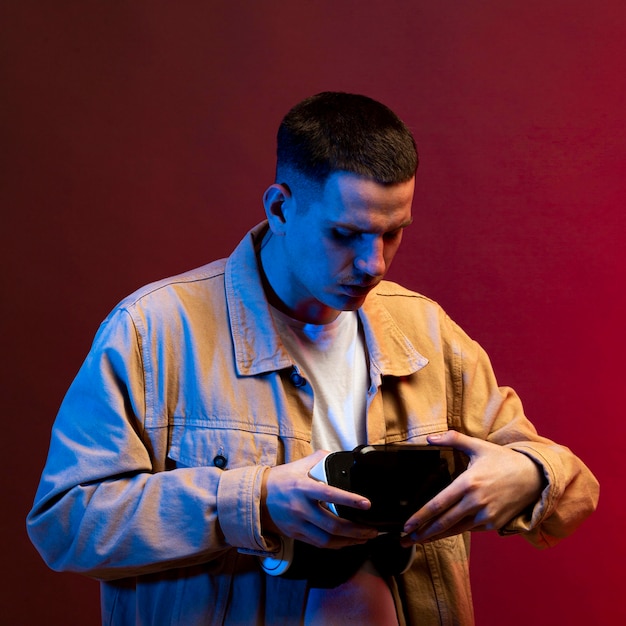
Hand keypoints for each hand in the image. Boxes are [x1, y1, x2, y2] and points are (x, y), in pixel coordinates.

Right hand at [262, 450, 378, 548]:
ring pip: (327, 539)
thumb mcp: (297, 465)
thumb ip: (318, 459)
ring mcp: (298, 524)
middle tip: (372, 529)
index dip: (350, 500)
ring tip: (364, 538)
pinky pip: (319, 544)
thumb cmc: (279, 480)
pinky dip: (336, 545)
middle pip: (332, 524)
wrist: (257, 497)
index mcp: (303, 487)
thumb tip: (337, 455)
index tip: (366, 504)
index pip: (330, 494)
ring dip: (349, 541)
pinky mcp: (296, 535)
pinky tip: (347, 542)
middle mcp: (300, 508)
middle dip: (356, 530)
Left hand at [401, 431, 544, 545]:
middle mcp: (475, 502)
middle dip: (422, 532)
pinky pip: (469, 529)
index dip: (420, 517)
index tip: (406, 525)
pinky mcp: (493, 524)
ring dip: (435, 536)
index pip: (438, 504)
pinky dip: (454, 531)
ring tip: (418, 541)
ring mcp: (485, 515)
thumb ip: (453, 439)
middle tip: (404, 540)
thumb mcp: (478, 445)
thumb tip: (428, 438)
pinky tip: (441, 533)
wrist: (534, 478)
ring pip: (455, 529)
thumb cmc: (503, 460)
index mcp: (468, 483)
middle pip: (443, 522)